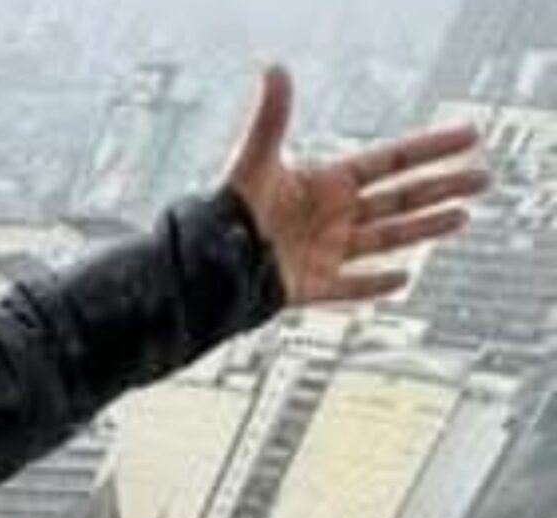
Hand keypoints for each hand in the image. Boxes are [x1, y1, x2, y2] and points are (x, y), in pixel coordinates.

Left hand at [221, 64, 490, 307]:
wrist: (195, 261)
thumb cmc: (221, 210)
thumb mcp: (253, 162)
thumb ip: (270, 118)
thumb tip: (273, 69)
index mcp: (324, 184)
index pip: (390, 162)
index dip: (429, 150)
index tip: (468, 137)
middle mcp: (328, 217)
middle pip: (398, 200)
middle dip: (441, 189)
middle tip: (483, 179)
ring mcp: (321, 252)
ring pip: (384, 240)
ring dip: (422, 230)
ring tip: (461, 219)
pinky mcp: (306, 286)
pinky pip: (348, 287)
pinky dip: (374, 286)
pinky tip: (403, 280)